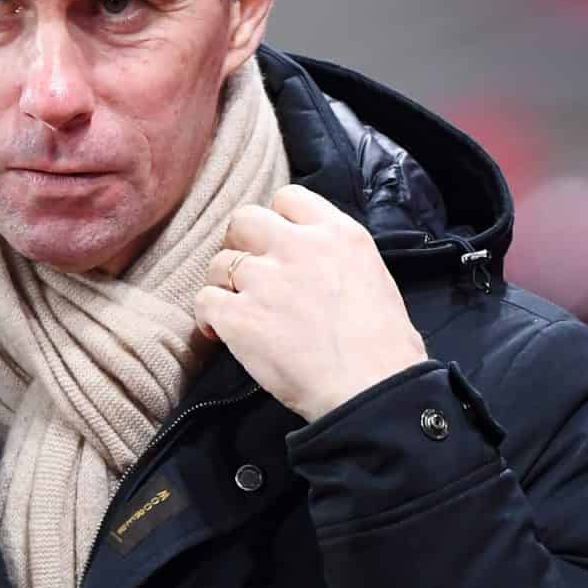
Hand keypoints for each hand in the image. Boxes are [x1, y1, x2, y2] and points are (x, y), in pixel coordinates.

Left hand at [195, 185, 430, 420]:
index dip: (276, 222)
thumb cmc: (384, 347)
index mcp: (337, 233)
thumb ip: (335, 257)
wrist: (372, 389)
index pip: (288, 198)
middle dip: (242, 244)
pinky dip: (208, 318)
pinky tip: (221, 333)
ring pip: (219, 262)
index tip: (277, 246)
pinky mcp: (239, 317)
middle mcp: (297, 247)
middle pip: (244, 220)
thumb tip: (312, 264)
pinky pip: (204, 301)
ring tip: (239, 310)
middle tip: (250, 275)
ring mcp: (264, 280)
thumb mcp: (372, 276)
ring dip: (224, 285)